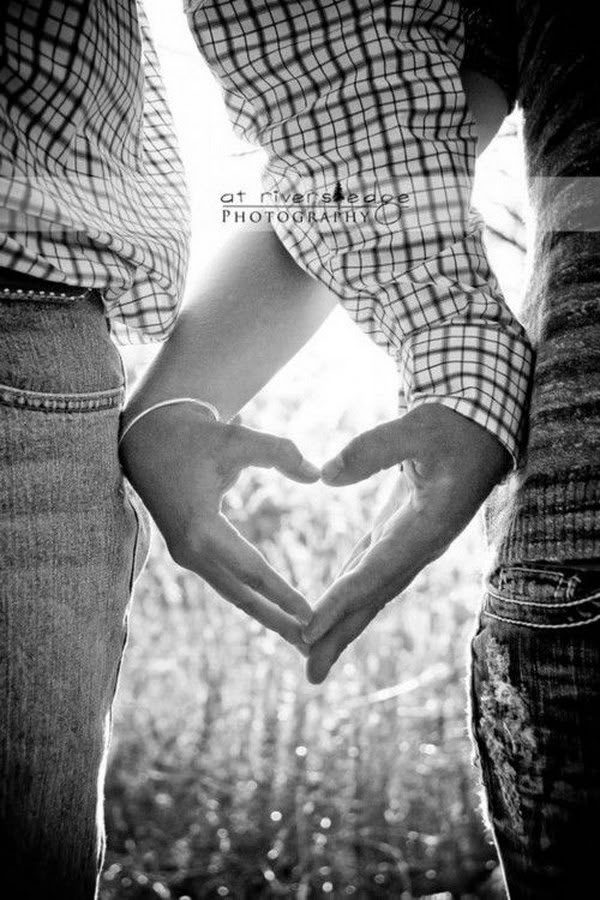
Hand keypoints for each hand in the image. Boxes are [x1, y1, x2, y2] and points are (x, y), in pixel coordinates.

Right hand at [119, 404, 319, 654]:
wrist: (146, 438)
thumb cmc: (194, 436)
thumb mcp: (238, 437)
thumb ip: (280, 452)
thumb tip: (317, 474)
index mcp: (200, 528)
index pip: (252, 570)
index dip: (283, 594)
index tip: (311, 617)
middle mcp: (190, 551)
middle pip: (242, 596)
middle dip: (278, 622)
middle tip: (313, 648)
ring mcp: (187, 555)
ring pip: (232, 593)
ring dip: (266, 615)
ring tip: (299, 639)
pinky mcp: (189, 553)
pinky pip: (225, 582)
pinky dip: (251, 598)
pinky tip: (273, 612)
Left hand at [302, 403, 510, 682]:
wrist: (485, 431)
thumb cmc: (454, 427)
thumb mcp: (418, 427)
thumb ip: (373, 448)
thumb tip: (325, 476)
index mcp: (426, 527)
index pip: (375, 572)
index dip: (342, 601)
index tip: (309, 630)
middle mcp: (419, 545)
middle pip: (373, 596)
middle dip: (341, 634)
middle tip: (310, 672)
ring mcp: (411, 542)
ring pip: (372, 589)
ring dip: (343, 622)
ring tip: (313, 655)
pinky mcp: (401, 532)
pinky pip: (371, 569)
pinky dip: (349, 592)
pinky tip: (331, 609)